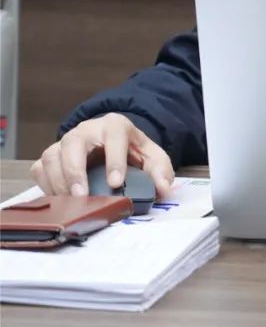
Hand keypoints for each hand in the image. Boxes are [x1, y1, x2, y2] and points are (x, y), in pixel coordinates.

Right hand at [30, 113, 173, 199]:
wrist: (115, 144)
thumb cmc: (132, 151)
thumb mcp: (153, 157)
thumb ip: (161, 172)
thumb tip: (163, 189)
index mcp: (115, 125)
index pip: (113, 137)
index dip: (114, 160)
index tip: (116, 183)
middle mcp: (86, 130)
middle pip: (73, 143)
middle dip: (76, 171)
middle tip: (82, 195)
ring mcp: (65, 142)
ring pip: (53, 156)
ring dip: (59, 181)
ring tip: (71, 201)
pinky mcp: (52, 156)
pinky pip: (40, 169)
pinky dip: (46, 185)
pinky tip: (60, 199)